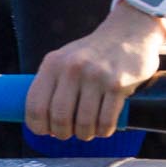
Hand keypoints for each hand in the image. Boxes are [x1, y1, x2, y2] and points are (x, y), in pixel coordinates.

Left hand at [23, 5, 165, 139]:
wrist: (130, 32)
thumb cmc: (94, 53)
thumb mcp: (65, 58)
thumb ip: (51, 83)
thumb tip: (40, 119)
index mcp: (53, 64)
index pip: (35, 106)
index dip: (38, 126)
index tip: (45, 131)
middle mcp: (73, 69)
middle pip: (59, 118)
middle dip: (63, 133)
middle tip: (68, 133)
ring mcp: (97, 76)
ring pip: (84, 123)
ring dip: (85, 134)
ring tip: (87, 132)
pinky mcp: (118, 84)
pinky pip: (106, 120)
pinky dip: (104, 131)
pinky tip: (104, 128)